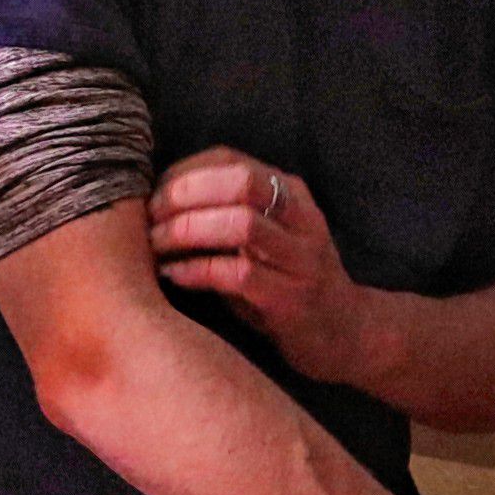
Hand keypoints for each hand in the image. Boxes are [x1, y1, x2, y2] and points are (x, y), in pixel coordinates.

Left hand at [149, 146, 377, 379]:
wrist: (346, 333)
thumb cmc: (285, 282)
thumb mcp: (265, 237)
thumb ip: (226, 212)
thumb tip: (156, 200)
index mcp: (291, 193)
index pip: (231, 161)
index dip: (184, 173)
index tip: (151, 195)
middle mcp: (302, 218)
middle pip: (239, 182)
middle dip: (184, 195)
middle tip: (148, 218)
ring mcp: (301, 259)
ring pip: (241, 224)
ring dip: (187, 231)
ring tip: (155, 245)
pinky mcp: (292, 299)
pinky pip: (238, 274)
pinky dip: (196, 270)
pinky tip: (172, 274)